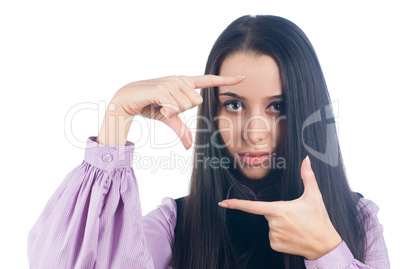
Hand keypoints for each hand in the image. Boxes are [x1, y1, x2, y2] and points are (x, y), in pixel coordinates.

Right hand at [112, 75, 243, 148]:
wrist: (126, 99)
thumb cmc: (149, 105)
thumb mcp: (168, 118)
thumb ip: (181, 129)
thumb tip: (189, 146)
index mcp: (184, 83)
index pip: (208, 80)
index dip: (225, 79)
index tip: (242, 77)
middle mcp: (180, 80)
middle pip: (198, 101)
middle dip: (183, 110)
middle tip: (167, 107)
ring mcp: (171, 82)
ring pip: (187, 105)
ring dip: (173, 112)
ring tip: (160, 105)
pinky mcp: (161, 89)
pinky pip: (174, 106)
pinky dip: (167, 112)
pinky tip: (157, 106)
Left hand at [218, 156, 341, 259]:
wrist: (325, 245)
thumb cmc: (319, 219)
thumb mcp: (314, 195)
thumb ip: (307, 175)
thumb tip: (306, 159)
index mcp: (278, 209)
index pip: (252, 206)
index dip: (236, 204)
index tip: (223, 203)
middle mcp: (273, 224)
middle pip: (267, 214)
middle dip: (278, 213)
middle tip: (295, 218)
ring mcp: (273, 236)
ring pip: (270, 226)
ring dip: (280, 225)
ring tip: (296, 227)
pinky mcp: (275, 245)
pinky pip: (272, 237)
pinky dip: (281, 235)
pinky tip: (293, 236)